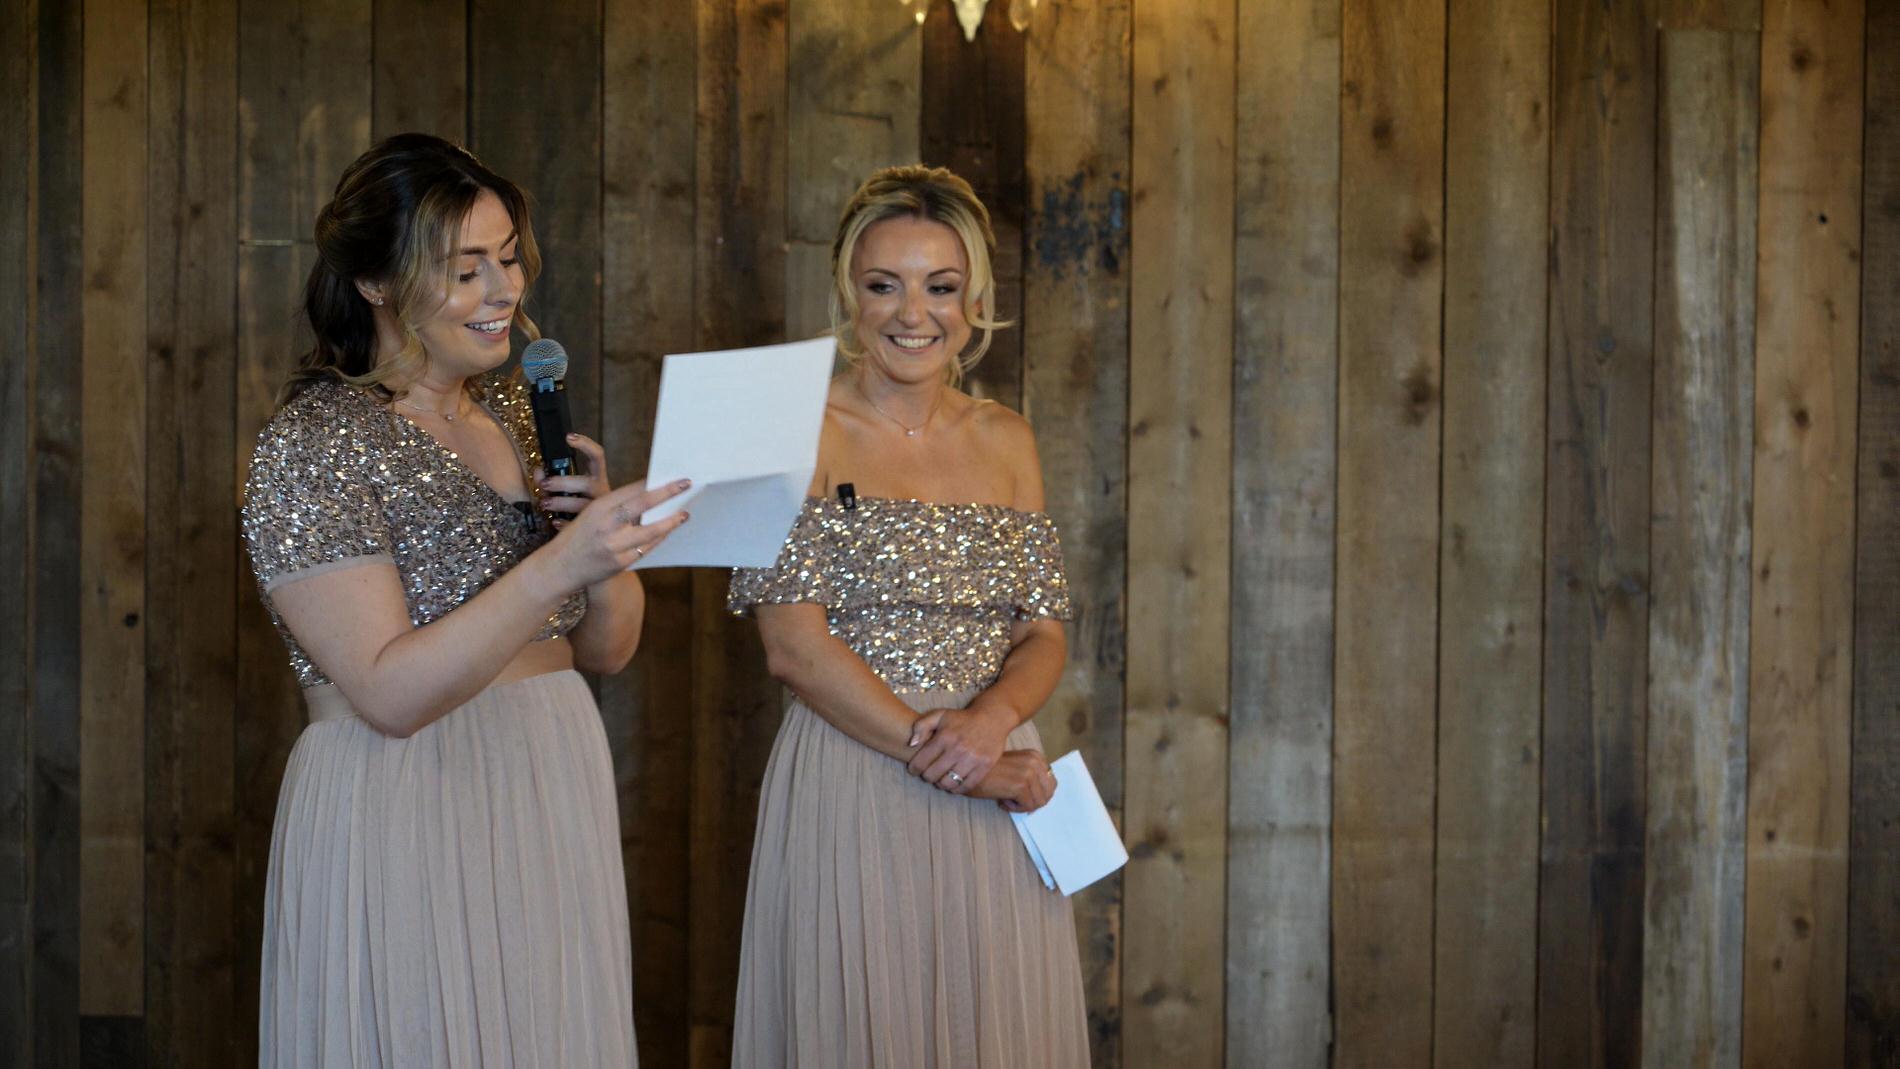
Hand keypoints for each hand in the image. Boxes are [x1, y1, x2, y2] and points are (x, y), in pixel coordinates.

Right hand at [536, 477, 690, 591]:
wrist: (559, 568)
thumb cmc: (575, 538)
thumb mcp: (588, 514)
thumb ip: (614, 506)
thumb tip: (646, 493)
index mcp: (598, 508)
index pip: (631, 491)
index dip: (653, 483)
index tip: (669, 477)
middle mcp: (606, 525)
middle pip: (643, 504)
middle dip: (667, 493)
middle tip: (686, 484)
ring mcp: (614, 545)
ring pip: (651, 530)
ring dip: (670, 521)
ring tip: (684, 514)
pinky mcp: (620, 562)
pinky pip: (646, 549)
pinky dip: (658, 539)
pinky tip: (667, 532)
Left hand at [537, 433, 613, 528]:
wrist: (607, 530)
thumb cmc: (583, 505)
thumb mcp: (571, 489)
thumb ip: (552, 478)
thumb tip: (538, 472)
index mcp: (599, 479)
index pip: (597, 456)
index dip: (585, 445)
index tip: (568, 437)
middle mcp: (603, 492)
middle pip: (585, 483)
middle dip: (562, 482)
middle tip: (544, 485)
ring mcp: (601, 511)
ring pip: (581, 505)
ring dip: (560, 503)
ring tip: (544, 504)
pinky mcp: (595, 527)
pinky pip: (578, 525)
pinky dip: (564, 523)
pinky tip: (555, 522)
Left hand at [906, 702, 1017, 795]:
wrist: (992, 718)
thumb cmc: (962, 719)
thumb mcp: (939, 715)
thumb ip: (920, 726)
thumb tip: (911, 744)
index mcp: (944, 737)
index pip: (921, 762)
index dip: (914, 769)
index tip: (914, 769)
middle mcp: (958, 749)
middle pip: (932, 775)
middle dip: (926, 776)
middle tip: (928, 774)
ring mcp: (973, 759)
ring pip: (948, 783)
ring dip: (940, 784)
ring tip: (940, 779)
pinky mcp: (985, 766)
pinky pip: (966, 786)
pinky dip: (957, 789)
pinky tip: (954, 783)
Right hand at [965, 750, 1057, 812]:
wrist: (967, 771)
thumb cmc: (988, 772)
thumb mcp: (1015, 766)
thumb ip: (1031, 775)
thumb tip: (1044, 796)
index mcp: (1035, 756)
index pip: (1051, 783)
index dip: (1036, 793)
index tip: (1019, 793)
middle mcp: (1034, 762)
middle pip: (1048, 793)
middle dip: (1033, 801)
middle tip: (1015, 800)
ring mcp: (1028, 773)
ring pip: (1039, 802)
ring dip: (1022, 805)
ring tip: (1006, 799)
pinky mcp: (1020, 786)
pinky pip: (1028, 807)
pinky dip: (1015, 809)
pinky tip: (1001, 801)